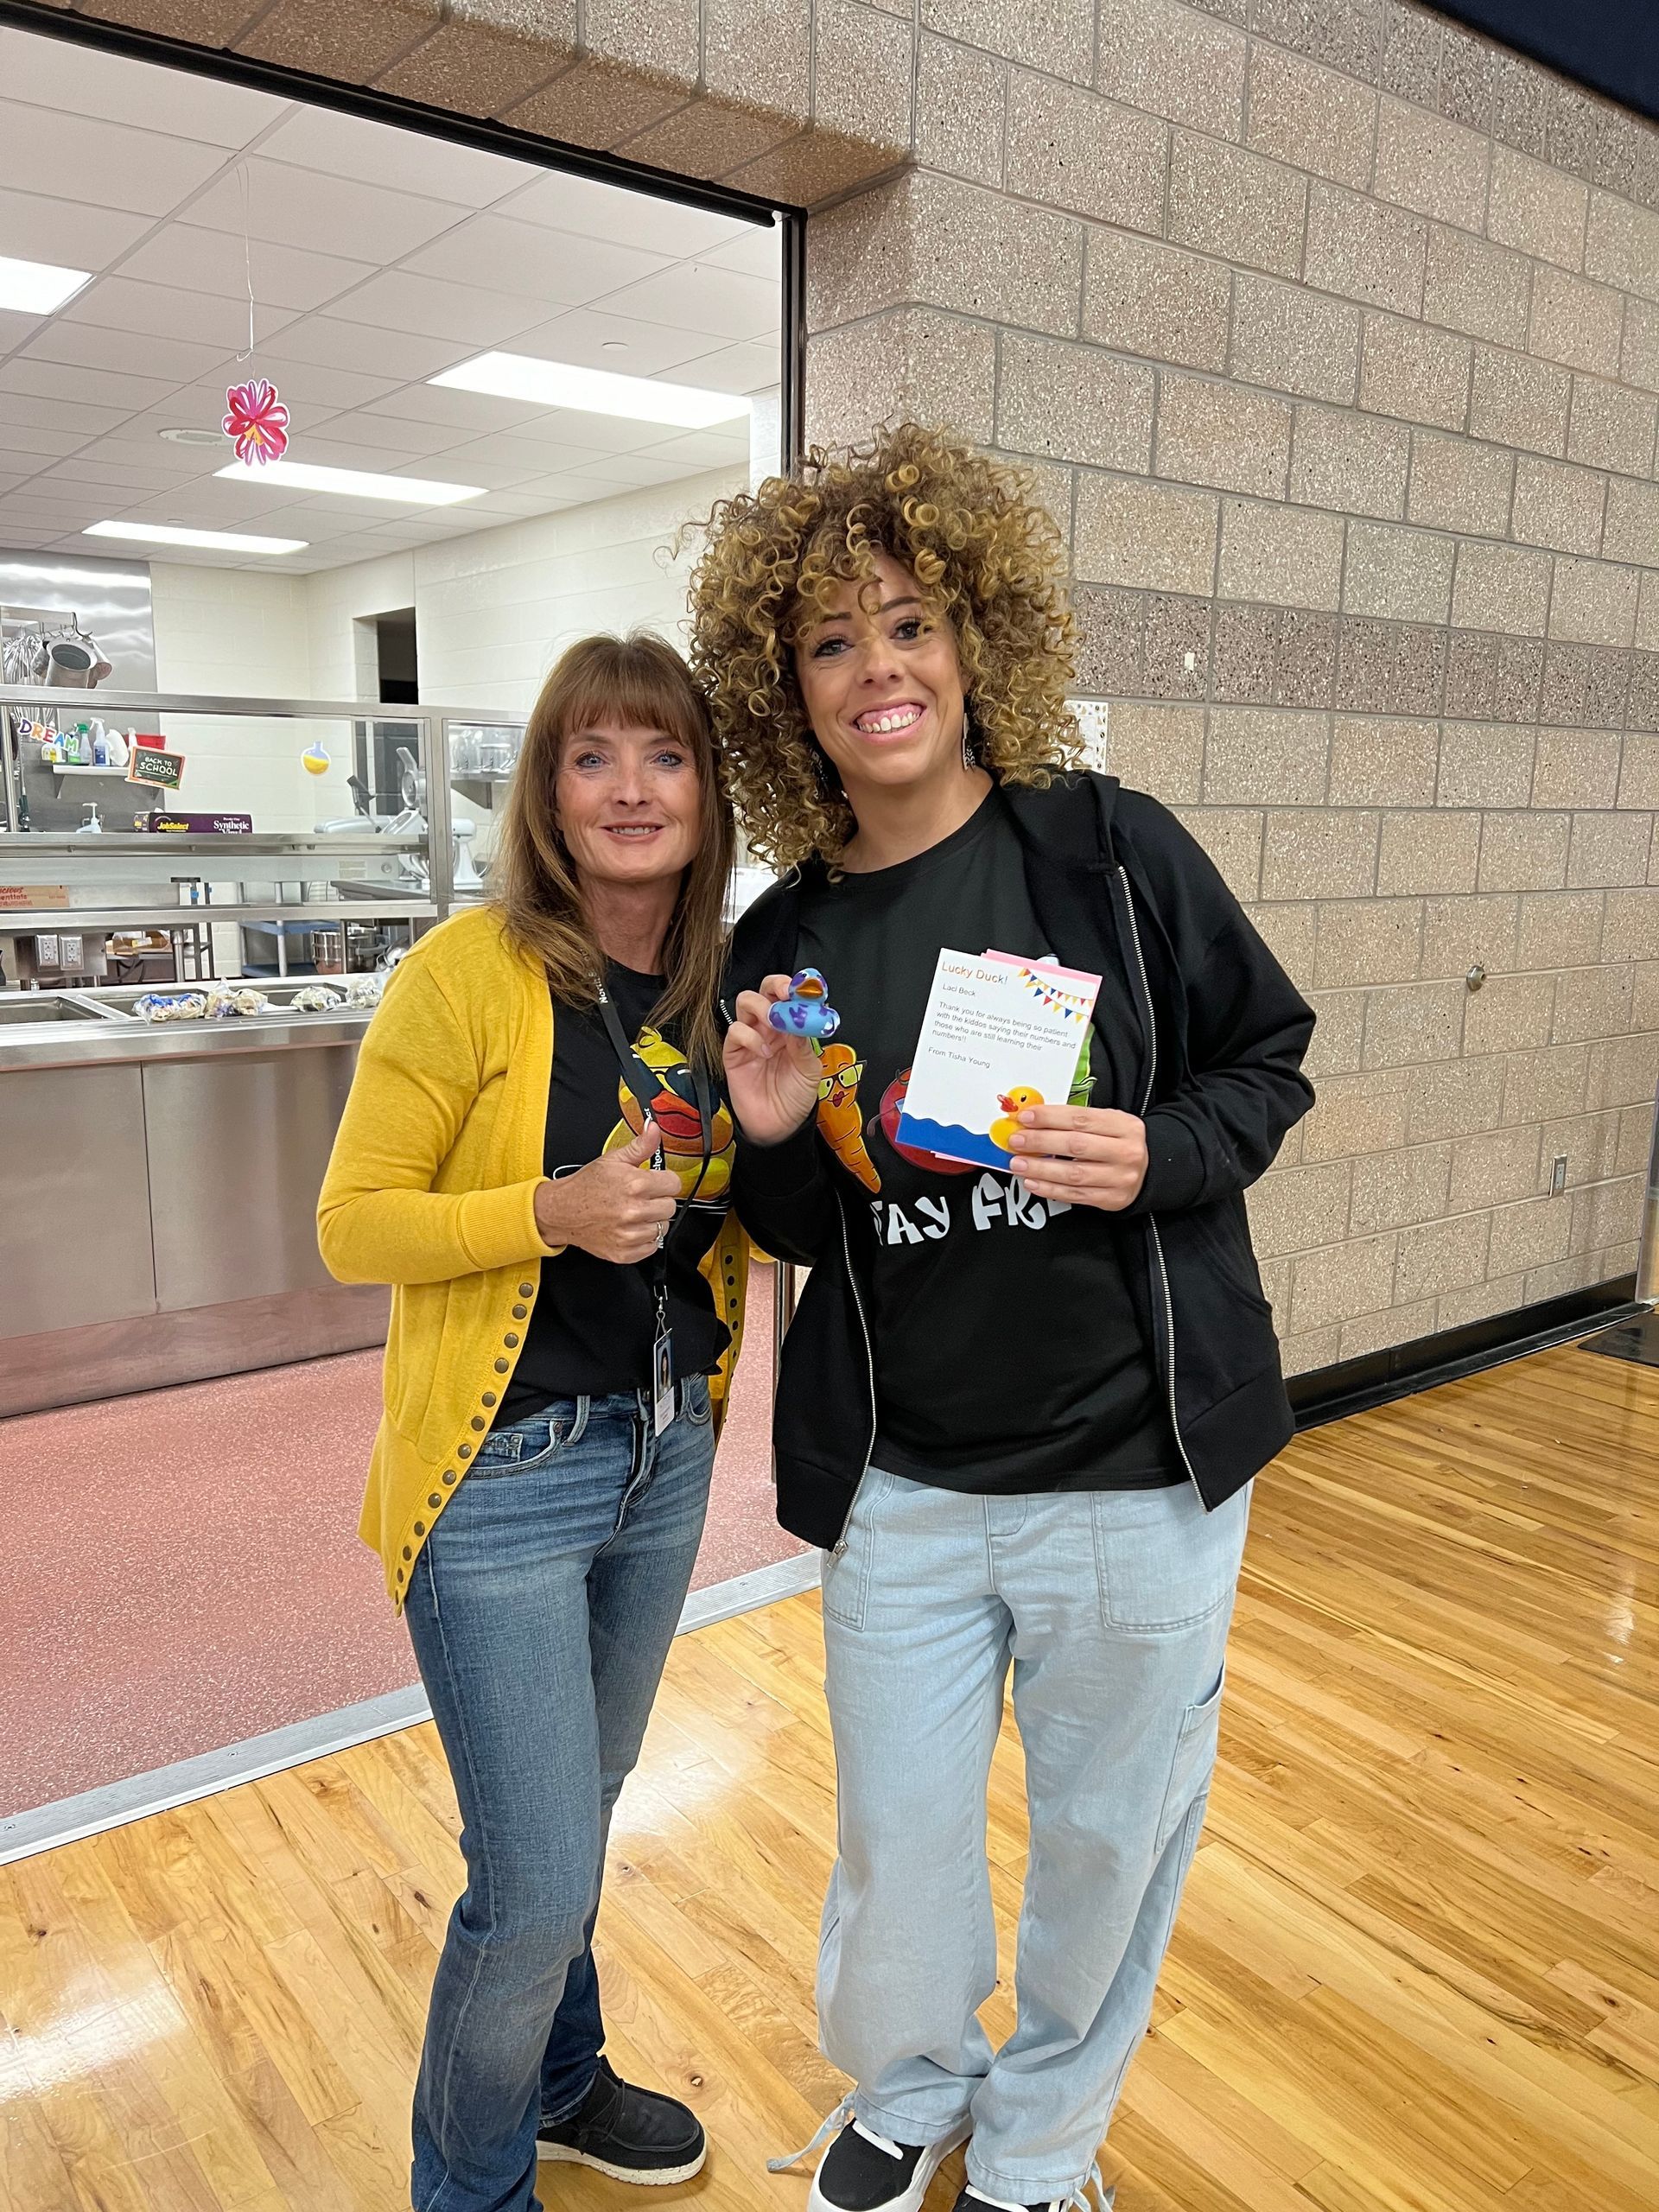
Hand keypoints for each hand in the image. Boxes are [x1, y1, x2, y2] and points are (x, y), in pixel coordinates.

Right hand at [533, 1121, 680, 1262]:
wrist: (562, 1211)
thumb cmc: (586, 1186)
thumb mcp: (613, 1160)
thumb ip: (640, 1146)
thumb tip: (653, 1129)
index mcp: (635, 1184)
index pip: (674, 1184)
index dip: (664, 1181)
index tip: (655, 1182)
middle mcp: (634, 1211)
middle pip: (670, 1206)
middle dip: (658, 1200)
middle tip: (640, 1197)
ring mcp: (629, 1234)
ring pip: (662, 1227)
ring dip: (652, 1221)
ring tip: (634, 1213)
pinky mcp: (625, 1253)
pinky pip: (652, 1246)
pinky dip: (644, 1239)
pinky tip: (630, 1227)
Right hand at [723, 975, 821, 1143]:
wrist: (779, 1127)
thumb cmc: (796, 1097)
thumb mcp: (810, 1070)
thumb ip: (804, 1042)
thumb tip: (799, 1016)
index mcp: (790, 1027)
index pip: (788, 996)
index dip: (794, 987)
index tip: (804, 988)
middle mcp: (769, 1027)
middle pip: (764, 990)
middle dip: (775, 987)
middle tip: (786, 997)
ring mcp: (750, 1037)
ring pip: (746, 1002)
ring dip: (762, 1008)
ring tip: (774, 1026)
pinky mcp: (733, 1053)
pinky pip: (735, 1031)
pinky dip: (750, 1036)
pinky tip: (763, 1052)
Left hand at [1007, 1105, 1149, 1211]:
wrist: (1150, 1170)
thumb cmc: (1121, 1143)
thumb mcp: (1110, 1123)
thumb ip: (1077, 1120)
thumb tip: (1035, 1120)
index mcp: (1125, 1126)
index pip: (1081, 1119)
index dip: (1050, 1118)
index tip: (1026, 1118)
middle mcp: (1125, 1152)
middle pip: (1076, 1146)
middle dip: (1040, 1142)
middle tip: (1016, 1140)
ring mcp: (1120, 1178)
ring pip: (1073, 1174)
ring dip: (1040, 1168)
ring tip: (1018, 1163)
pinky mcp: (1111, 1199)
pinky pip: (1075, 1196)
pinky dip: (1050, 1189)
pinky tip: (1033, 1182)